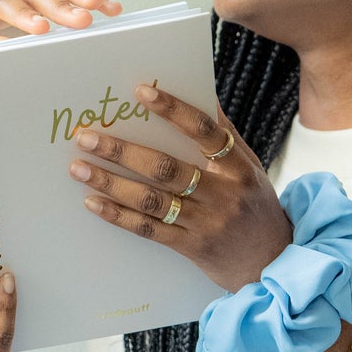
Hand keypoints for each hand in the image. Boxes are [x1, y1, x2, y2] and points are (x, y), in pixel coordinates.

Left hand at [67, 83, 293, 293]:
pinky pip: (149, 230)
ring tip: (79, 167)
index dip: (172, 109)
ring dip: (111, 182)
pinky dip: (119, 215)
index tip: (139, 91)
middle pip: (165, 167)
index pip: (203, 130)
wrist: (273, 261)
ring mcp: (206, 223)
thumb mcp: (248, 165)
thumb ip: (222, 133)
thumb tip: (199, 90)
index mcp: (237, 166)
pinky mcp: (191, 248)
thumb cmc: (254, 203)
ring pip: (151, 199)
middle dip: (121, 150)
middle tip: (86, 135)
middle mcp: (222, 193)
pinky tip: (93, 202)